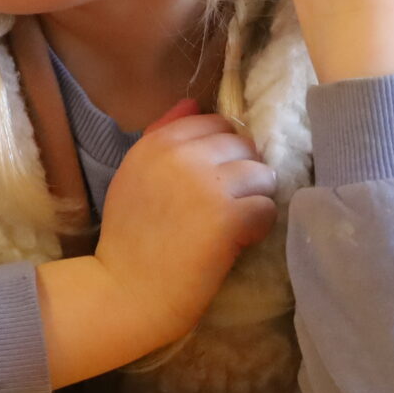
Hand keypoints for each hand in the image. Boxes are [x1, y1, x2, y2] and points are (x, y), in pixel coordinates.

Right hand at [92, 100, 277, 350]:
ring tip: (236, 222)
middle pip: (242, 144)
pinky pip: (267, 207)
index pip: (212, 122)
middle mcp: (181, 156)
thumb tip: (192, 102)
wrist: (126, 290)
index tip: (214, 177)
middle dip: (242, 171)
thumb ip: (161, 136)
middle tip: (228, 203)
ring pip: (262, 173)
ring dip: (255, 198)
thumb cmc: (129, 238)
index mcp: (155, 143)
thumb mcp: (134, 176)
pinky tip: (238, 241)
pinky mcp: (229, 217)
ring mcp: (207, 184)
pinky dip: (258, 226)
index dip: (221, 150)